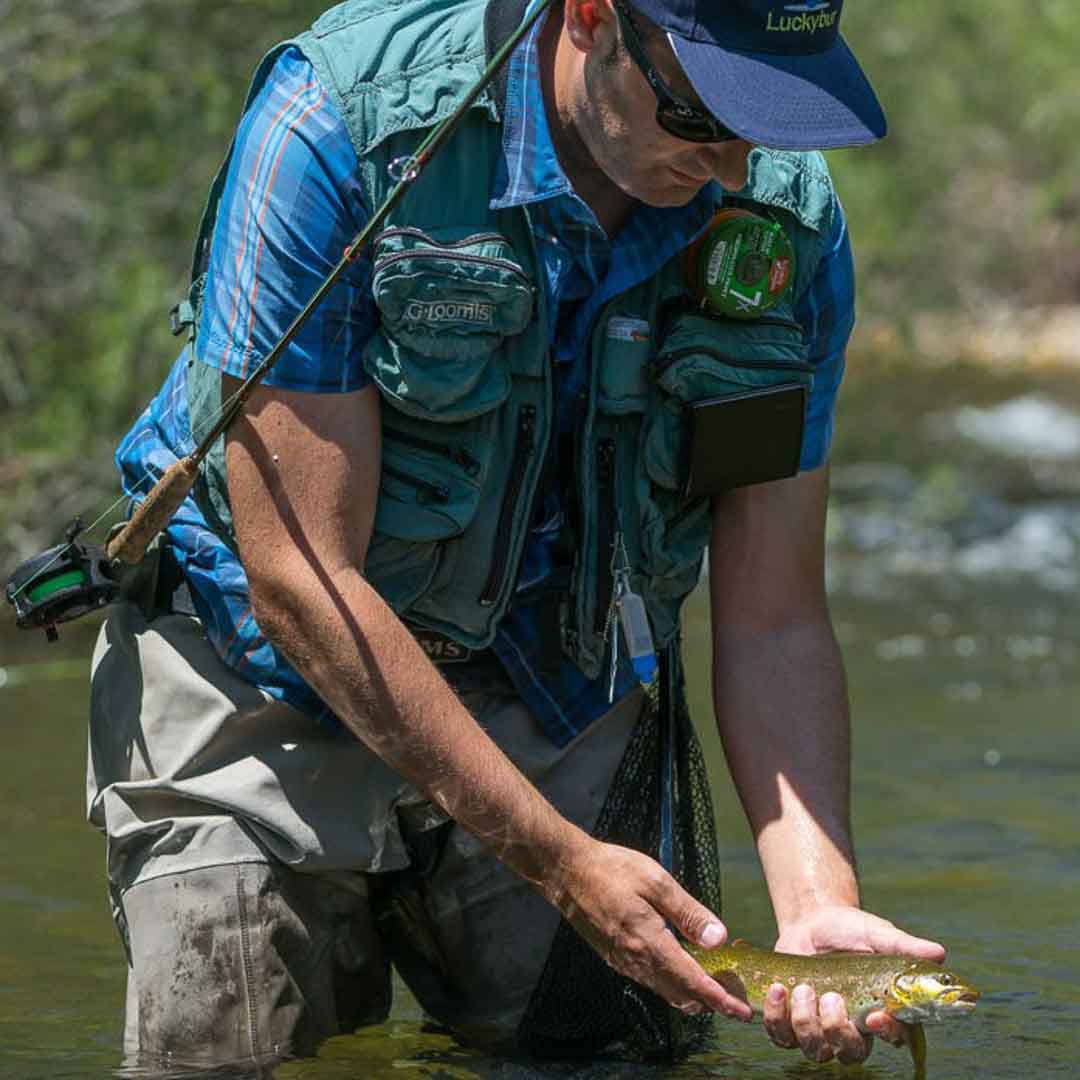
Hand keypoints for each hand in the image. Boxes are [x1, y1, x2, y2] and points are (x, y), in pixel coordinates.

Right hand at [549, 837, 753, 1019]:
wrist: (567, 871)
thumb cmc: (611, 869)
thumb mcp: (656, 881)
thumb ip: (688, 912)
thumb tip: (719, 940)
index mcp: (649, 942)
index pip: (692, 981)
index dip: (720, 999)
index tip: (742, 1010)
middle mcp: (635, 960)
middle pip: (680, 994)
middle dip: (710, 1002)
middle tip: (735, 999)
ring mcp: (622, 961)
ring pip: (664, 990)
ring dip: (691, 994)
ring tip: (715, 988)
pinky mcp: (613, 956)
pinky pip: (648, 980)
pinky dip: (671, 984)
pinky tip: (680, 971)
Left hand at [762, 904, 945, 1063]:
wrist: (813, 921)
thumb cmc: (852, 930)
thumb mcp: (877, 934)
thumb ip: (904, 946)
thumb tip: (939, 953)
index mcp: (880, 1012)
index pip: (892, 1038)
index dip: (886, 1033)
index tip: (877, 1016)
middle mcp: (852, 1028)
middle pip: (849, 1053)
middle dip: (838, 1028)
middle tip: (832, 996)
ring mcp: (819, 1028)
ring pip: (814, 1050)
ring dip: (806, 1022)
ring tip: (803, 987)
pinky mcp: (788, 1020)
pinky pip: (780, 1036)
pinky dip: (776, 1016)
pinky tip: (779, 989)